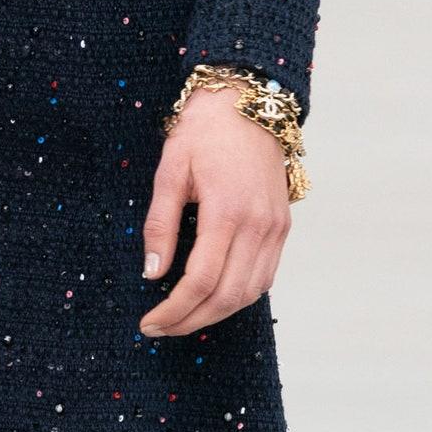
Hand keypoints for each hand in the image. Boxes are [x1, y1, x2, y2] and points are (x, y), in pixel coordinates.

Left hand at [138, 90, 291, 337]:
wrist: (249, 102)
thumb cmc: (204, 132)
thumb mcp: (170, 170)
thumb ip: (160, 224)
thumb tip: (152, 272)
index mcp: (227, 211)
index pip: (200, 280)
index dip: (174, 310)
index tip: (149, 322)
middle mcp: (258, 226)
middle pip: (227, 296)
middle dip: (191, 320)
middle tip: (160, 329)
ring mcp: (276, 228)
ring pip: (250, 293)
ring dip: (215, 314)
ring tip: (182, 319)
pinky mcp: (282, 227)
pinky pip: (264, 276)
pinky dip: (239, 296)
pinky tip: (213, 298)